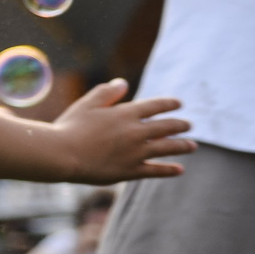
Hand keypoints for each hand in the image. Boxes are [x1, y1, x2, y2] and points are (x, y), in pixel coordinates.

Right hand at [47, 80, 191, 182]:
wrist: (62, 154)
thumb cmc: (70, 127)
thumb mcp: (86, 104)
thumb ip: (106, 93)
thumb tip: (123, 83)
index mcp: (126, 113)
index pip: (156, 106)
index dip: (170, 103)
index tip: (179, 103)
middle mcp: (136, 132)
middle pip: (167, 127)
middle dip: (181, 125)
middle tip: (189, 125)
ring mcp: (136, 153)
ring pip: (167, 148)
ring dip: (183, 146)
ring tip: (192, 146)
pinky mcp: (130, 171)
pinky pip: (156, 170)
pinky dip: (169, 170)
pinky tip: (179, 170)